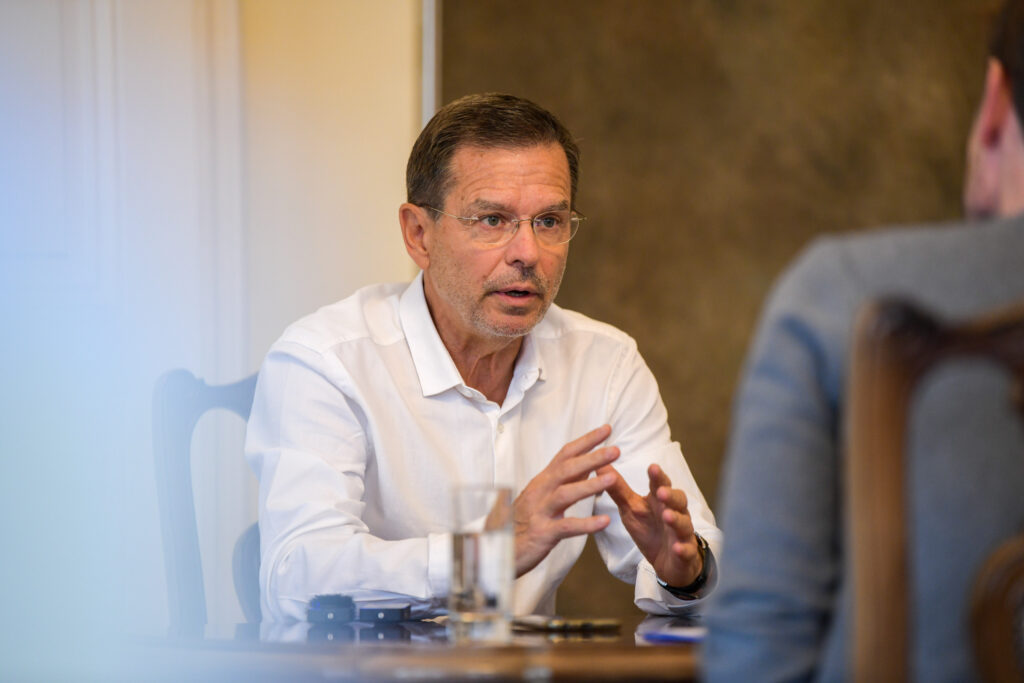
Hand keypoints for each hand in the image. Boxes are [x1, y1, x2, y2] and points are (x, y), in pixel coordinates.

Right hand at [512, 424, 620, 576]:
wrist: (497, 548)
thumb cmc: (523, 522)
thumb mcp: (542, 495)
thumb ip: (564, 480)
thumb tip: (587, 463)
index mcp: (543, 481)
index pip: (565, 454)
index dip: (586, 440)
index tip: (607, 429)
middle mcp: (540, 491)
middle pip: (567, 469)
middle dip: (592, 457)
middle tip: (615, 450)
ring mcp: (540, 512)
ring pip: (565, 493)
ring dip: (590, 484)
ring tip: (613, 479)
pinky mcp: (542, 533)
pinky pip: (566, 527)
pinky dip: (586, 524)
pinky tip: (605, 521)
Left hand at [599, 462, 702, 587]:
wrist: (666, 560)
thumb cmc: (648, 528)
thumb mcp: (630, 508)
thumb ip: (617, 488)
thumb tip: (599, 466)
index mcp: (661, 500)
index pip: (661, 484)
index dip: (658, 476)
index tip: (652, 467)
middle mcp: (676, 512)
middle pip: (678, 500)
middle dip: (670, 495)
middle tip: (661, 492)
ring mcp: (682, 532)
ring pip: (683, 523)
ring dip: (676, 519)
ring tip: (667, 516)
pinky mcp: (686, 553)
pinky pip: (687, 550)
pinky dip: (683, 549)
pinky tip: (677, 548)